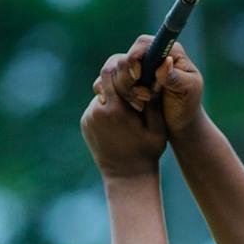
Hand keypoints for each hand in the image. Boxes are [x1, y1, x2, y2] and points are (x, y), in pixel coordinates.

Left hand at [81, 44, 171, 179]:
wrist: (127, 177)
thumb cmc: (147, 152)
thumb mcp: (158, 128)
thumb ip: (154, 102)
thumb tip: (154, 77)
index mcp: (116, 110)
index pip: (110, 72)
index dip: (122, 66)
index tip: (134, 70)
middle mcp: (97, 112)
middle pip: (103, 80)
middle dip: (118, 79)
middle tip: (132, 83)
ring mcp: (88, 118)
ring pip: (100, 93)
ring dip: (113, 94)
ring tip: (128, 106)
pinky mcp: (85, 124)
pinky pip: (96, 106)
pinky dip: (107, 106)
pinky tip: (119, 118)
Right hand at [100, 35, 205, 136]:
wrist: (177, 123)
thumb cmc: (187, 104)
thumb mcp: (188, 90)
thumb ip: (176, 77)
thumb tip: (165, 62)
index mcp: (165, 51)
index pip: (142, 43)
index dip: (135, 57)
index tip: (138, 75)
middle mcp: (146, 57)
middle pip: (123, 59)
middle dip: (129, 81)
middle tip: (145, 98)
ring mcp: (131, 70)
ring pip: (111, 72)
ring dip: (123, 92)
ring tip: (141, 106)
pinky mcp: (121, 82)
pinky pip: (104, 83)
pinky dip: (111, 96)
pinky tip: (127, 108)